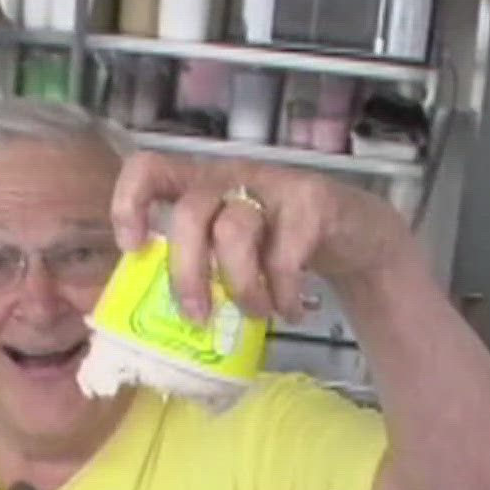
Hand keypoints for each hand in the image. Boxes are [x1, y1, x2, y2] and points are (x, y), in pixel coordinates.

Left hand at [109, 152, 416, 323]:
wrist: (359, 236)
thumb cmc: (280, 247)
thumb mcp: (234, 250)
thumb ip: (201, 266)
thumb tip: (156, 320)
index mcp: (202, 184)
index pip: (150, 169)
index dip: (130, 203)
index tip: (134, 248)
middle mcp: (233, 177)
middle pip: (190, 212)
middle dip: (187, 273)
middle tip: (196, 317)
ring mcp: (273, 186)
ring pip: (234, 232)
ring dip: (241, 287)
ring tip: (257, 313)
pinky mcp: (312, 202)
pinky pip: (284, 256)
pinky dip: (283, 295)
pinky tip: (291, 311)